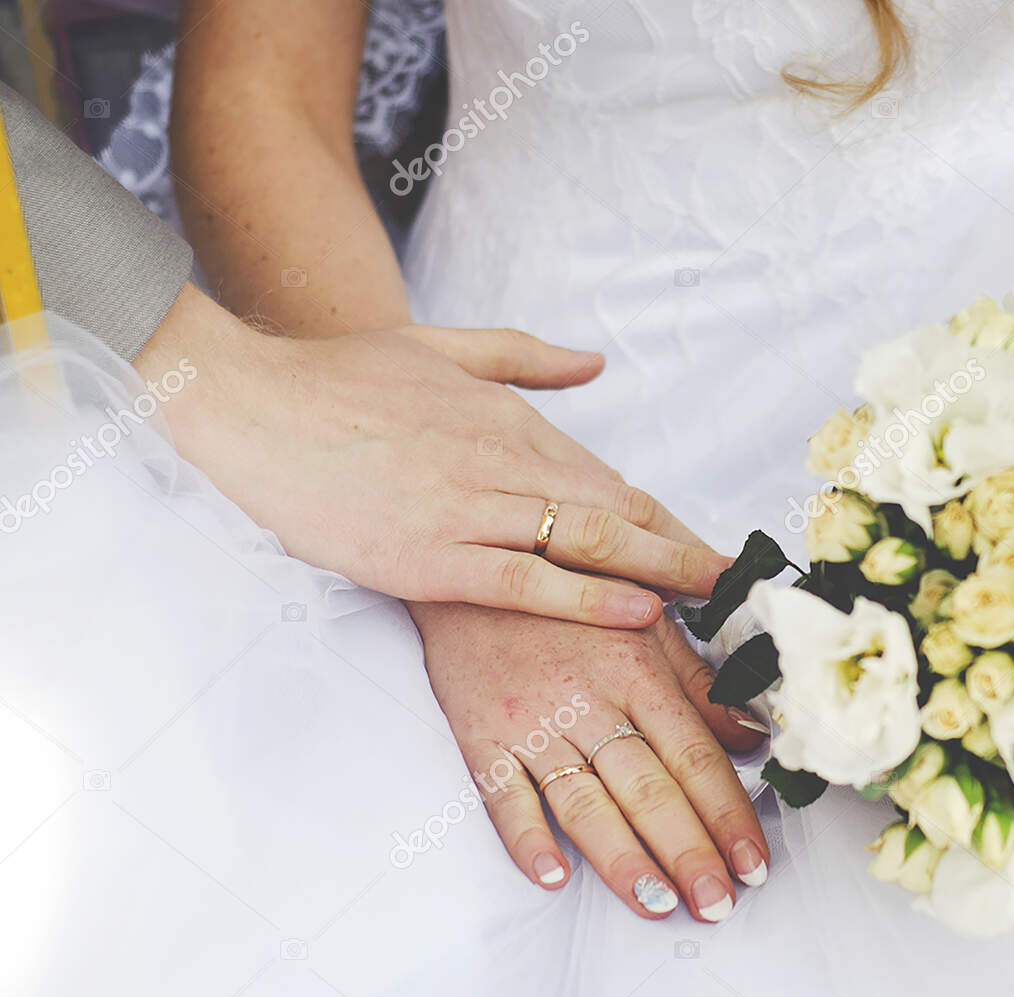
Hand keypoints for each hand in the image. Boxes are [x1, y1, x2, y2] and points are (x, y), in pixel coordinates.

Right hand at [137, 286, 730, 625]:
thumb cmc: (342, 377)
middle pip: (617, 511)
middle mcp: (505, 463)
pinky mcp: (432, 557)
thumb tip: (597, 361)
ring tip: (718, 602)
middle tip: (743, 584)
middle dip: (686, 549)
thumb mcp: (444, 347)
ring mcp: (471, 511)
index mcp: (510, 420)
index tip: (710, 548)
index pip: (609, 476)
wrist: (252, 402)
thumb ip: (527, 357)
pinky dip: (588, 599)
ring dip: (661, 574)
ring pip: (588, 543)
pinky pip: (526, 582)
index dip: (666, 518)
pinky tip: (639, 613)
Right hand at [410, 602, 772, 919]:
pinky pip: (502, 795)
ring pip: (584, 803)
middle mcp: (589, 702)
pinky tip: (553, 876)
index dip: (728, 813)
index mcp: (637, 673)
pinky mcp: (481, 737)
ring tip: (658, 905)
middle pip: (648, 789)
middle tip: (719, 904)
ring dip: (622, 860)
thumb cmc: (572, 597)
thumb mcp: (647, 623)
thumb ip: (699, 684)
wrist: (476, 564)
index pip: (694, 755)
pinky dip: (526, 837)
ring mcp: (533, 723)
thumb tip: (754, 735)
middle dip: (688, 852)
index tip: (754, 862)